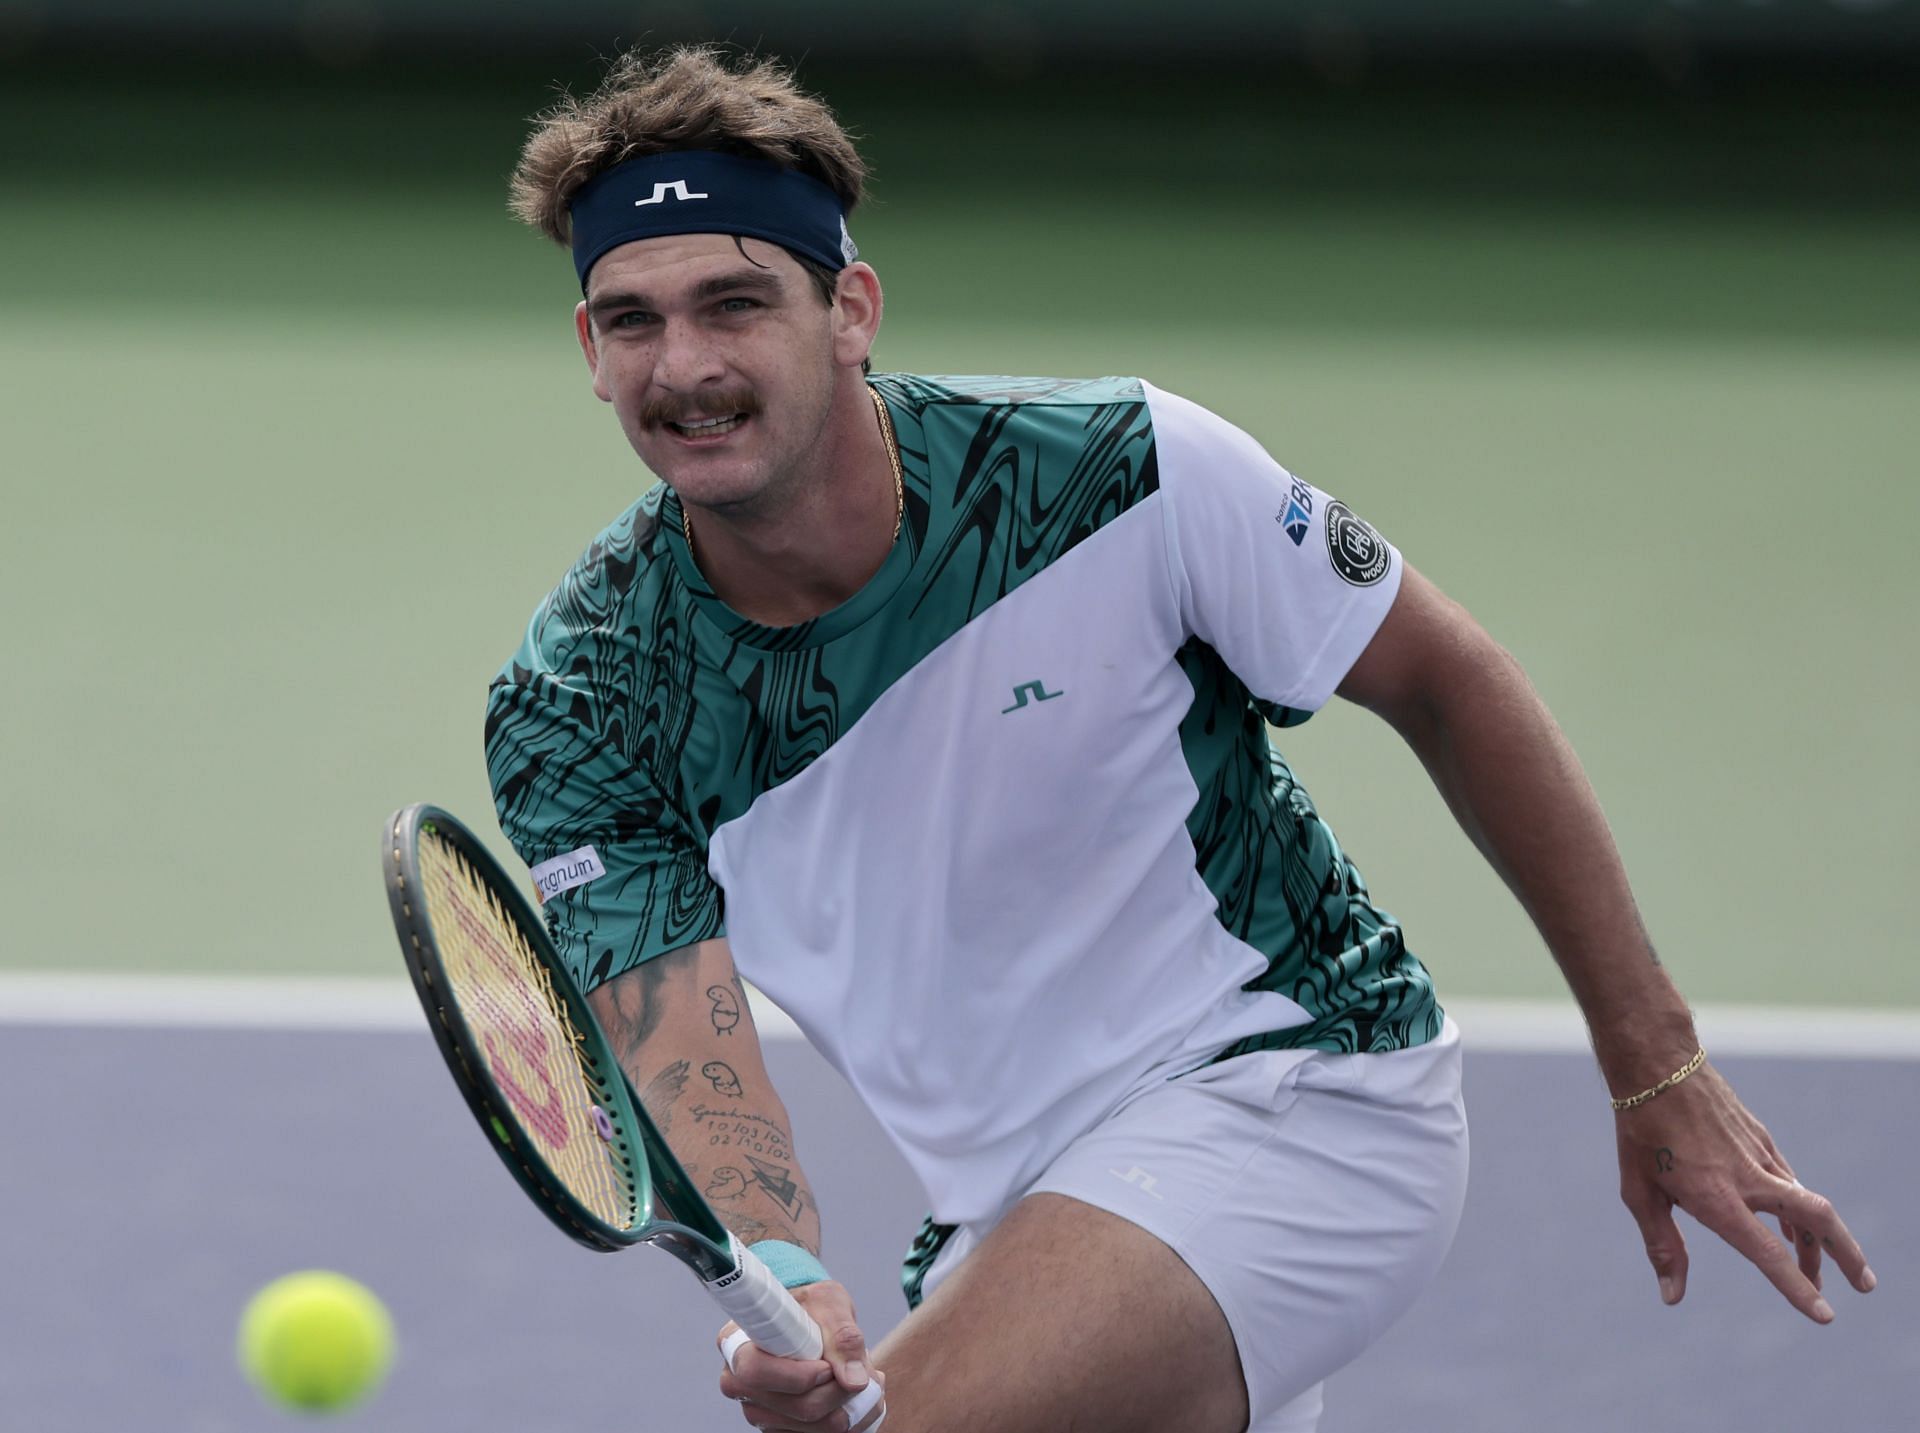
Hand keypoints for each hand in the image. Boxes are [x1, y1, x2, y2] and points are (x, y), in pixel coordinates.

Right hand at [717, 1281, 885, 1430]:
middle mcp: (740, 1385)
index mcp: (737, 1346)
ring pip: (814, 1428)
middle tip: (863, 1372)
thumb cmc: (813, 1308)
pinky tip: (857, 1398)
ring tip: (865, 1379)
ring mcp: (760, 1413)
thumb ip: (843, 1336)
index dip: (799, 1375)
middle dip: (839, 1392)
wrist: (812, 1324)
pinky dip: (852, 1422)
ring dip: (853, 1408)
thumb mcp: (829, 1304)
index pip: (756, 1372)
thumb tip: (855, 1381)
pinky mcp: (781, 1430)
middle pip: (795, 1407)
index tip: (827, 1366)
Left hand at [1615, 1061, 1875, 1321]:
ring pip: (1808, 1202)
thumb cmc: (1641, 1133)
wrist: (1658, 1065)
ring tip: (1817, 1272)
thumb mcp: (1639, 1193)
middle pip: (1817, 1220)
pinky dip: (1797, 1209)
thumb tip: (1673, 1297)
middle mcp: (1748, 1178)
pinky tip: (1789, 1228)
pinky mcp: (1762, 1138)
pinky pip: (1789, 1181)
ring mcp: (1760, 1155)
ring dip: (1819, 1240)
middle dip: (1847, 1256)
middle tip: (1865, 1287)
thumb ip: (1662, 1246)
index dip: (1796, 1287)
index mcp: (1717, 1197)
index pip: (1767, 1252)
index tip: (1824, 1314)